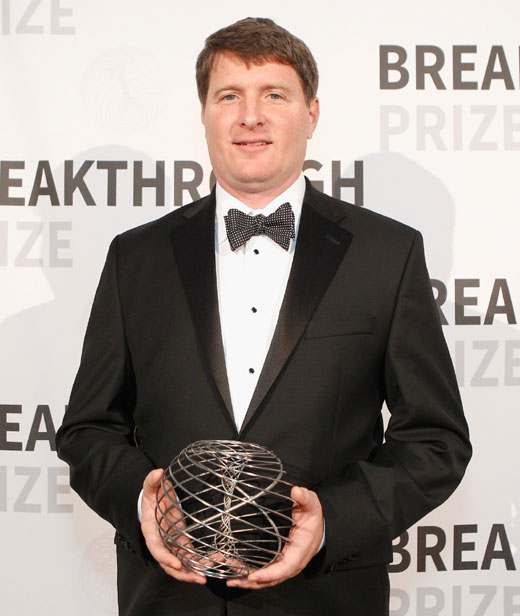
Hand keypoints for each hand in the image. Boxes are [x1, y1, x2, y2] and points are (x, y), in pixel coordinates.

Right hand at [141, 468, 205, 583]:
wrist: (155, 498)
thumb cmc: (152, 494)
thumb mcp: (150, 487)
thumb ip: (152, 481)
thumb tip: (157, 473)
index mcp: (151, 530)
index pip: (156, 548)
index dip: (165, 557)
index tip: (177, 563)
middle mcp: (161, 540)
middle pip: (168, 563)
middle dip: (182, 573)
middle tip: (198, 578)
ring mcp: (171, 542)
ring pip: (180, 563)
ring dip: (192, 571)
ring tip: (207, 576)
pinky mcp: (181, 541)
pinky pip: (188, 555)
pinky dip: (198, 562)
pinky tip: (212, 564)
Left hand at [226, 485, 323, 589]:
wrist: (319, 527)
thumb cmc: (313, 517)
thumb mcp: (311, 505)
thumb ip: (305, 498)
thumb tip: (296, 491)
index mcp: (299, 552)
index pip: (285, 568)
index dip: (269, 574)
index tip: (253, 575)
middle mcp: (292, 564)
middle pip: (271, 580)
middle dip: (252, 582)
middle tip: (233, 581)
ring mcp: (285, 566)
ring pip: (266, 580)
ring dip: (248, 582)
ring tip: (230, 580)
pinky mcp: (279, 564)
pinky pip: (265, 574)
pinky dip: (252, 576)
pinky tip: (237, 573)